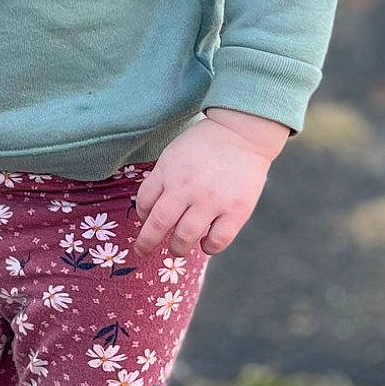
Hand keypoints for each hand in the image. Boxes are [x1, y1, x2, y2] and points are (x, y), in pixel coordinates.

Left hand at [131, 108, 289, 261]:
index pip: (144, 202)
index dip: (142, 216)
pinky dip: (208, 247)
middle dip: (147, 243)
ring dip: (177, 248)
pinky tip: (206, 242)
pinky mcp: (236, 211)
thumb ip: (161, 180)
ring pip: (185, 238)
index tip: (146, 221)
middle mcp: (187, 188)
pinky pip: (217, 241)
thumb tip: (149, 213)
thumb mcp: (173, 154)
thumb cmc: (204, 145)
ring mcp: (212, 201)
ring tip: (178, 248)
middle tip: (143, 251)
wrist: (242, 134)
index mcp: (168, 172)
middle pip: (159, 225)